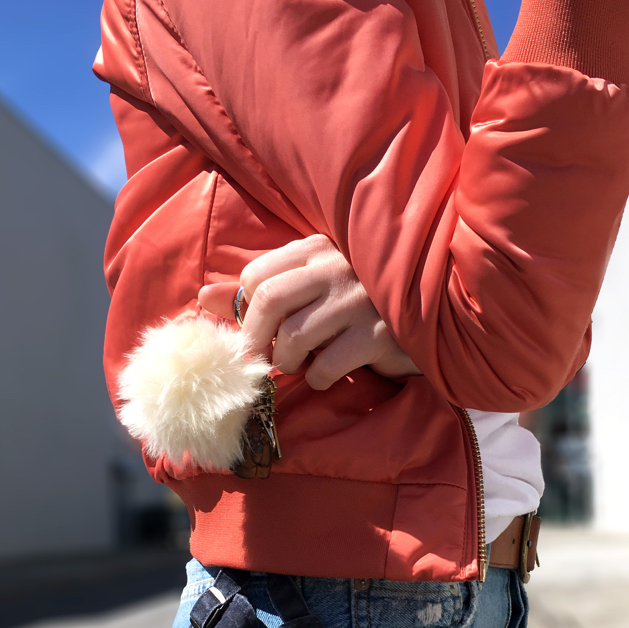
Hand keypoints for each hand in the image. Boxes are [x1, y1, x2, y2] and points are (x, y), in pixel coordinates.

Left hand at [198, 234, 421, 390]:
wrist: (425, 324)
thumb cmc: (357, 310)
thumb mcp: (308, 291)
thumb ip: (257, 292)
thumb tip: (203, 297)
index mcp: (317, 248)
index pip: (257, 276)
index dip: (245, 312)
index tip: (254, 334)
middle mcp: (337, 266)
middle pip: (268, 302)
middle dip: (256, 341)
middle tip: (260, 361)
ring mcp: (360, 299)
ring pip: (294, 337)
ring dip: (288, 362)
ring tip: (299, 366)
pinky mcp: (379, 333)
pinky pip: (327, 365)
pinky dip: (319, 379)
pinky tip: (329, 375)